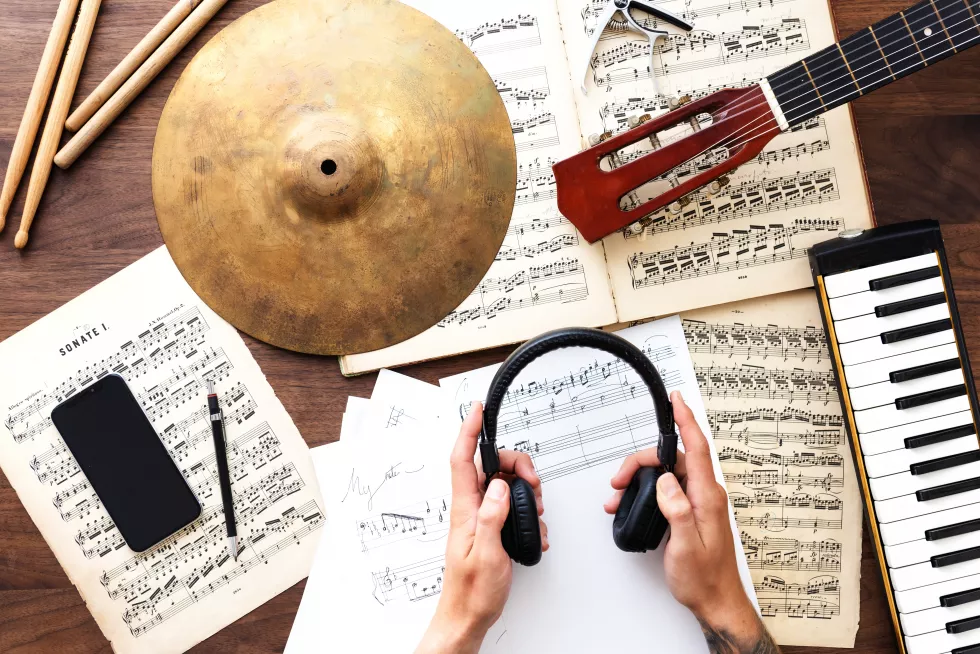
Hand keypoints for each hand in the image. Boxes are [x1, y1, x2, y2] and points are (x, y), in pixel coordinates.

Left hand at [416, 402, 548, 653]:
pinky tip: (532, 528)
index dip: (468, 431)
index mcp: (464, 510)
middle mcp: (471, 508)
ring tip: (535, 511)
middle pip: (491, 466)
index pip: (462, 460)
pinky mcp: (491, 527)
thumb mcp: (486, 554)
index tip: (476, 410)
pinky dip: (526, 511)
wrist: (468, 616)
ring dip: (526, 491)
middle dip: (517, 465)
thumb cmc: (472, 591)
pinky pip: (510, 505)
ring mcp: (481, 517)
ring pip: (505, 484)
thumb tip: (500, 486)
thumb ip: (492, 517)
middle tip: (534, 483)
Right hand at [604, 391, 778, 652]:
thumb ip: (676, 510)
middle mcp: (705, 494)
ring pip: (666, 474)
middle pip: (672, 460)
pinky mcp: (690, 511)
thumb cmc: (703, 579)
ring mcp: (698, 502)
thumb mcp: (685, 546)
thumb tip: (665, 481)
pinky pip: (667, 490)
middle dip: (641, 463)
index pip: (697, 448)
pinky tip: (631, 504)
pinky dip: (646, 492)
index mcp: (707, 497)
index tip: (676, 400)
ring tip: (618, 497)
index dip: (686, 420)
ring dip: (640, 479)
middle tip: (618, 481)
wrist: (715, 601)